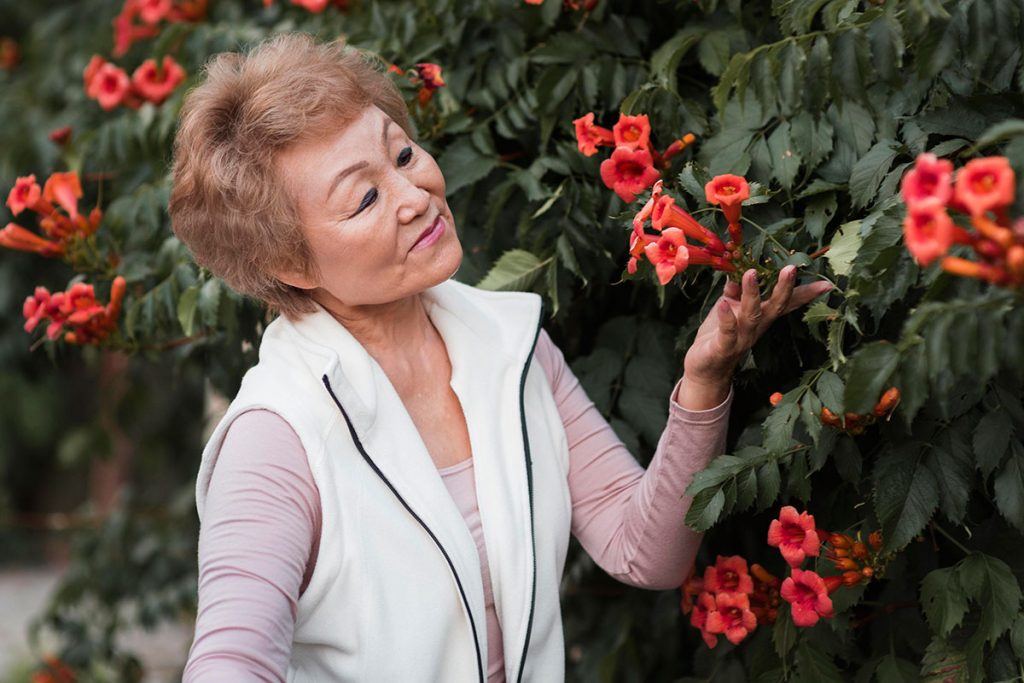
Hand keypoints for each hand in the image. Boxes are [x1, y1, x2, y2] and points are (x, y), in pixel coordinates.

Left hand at [679, 266, 832, 408]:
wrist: (705, 369)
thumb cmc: (718, 335)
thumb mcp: (728, 308)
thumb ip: (734, 290)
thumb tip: (738, 269)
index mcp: (761, 317)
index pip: (786, 303)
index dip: (805, 294)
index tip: (826, 283)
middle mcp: (756, 328)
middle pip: (775, 307)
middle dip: (784, 288)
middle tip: (791, 268)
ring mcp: (741, 339)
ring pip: (752, 316)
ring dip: (752, 294)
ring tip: (751, 273)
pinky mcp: (723, 348)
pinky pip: (727, 333)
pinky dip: (726, 318)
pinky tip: (723, 303)